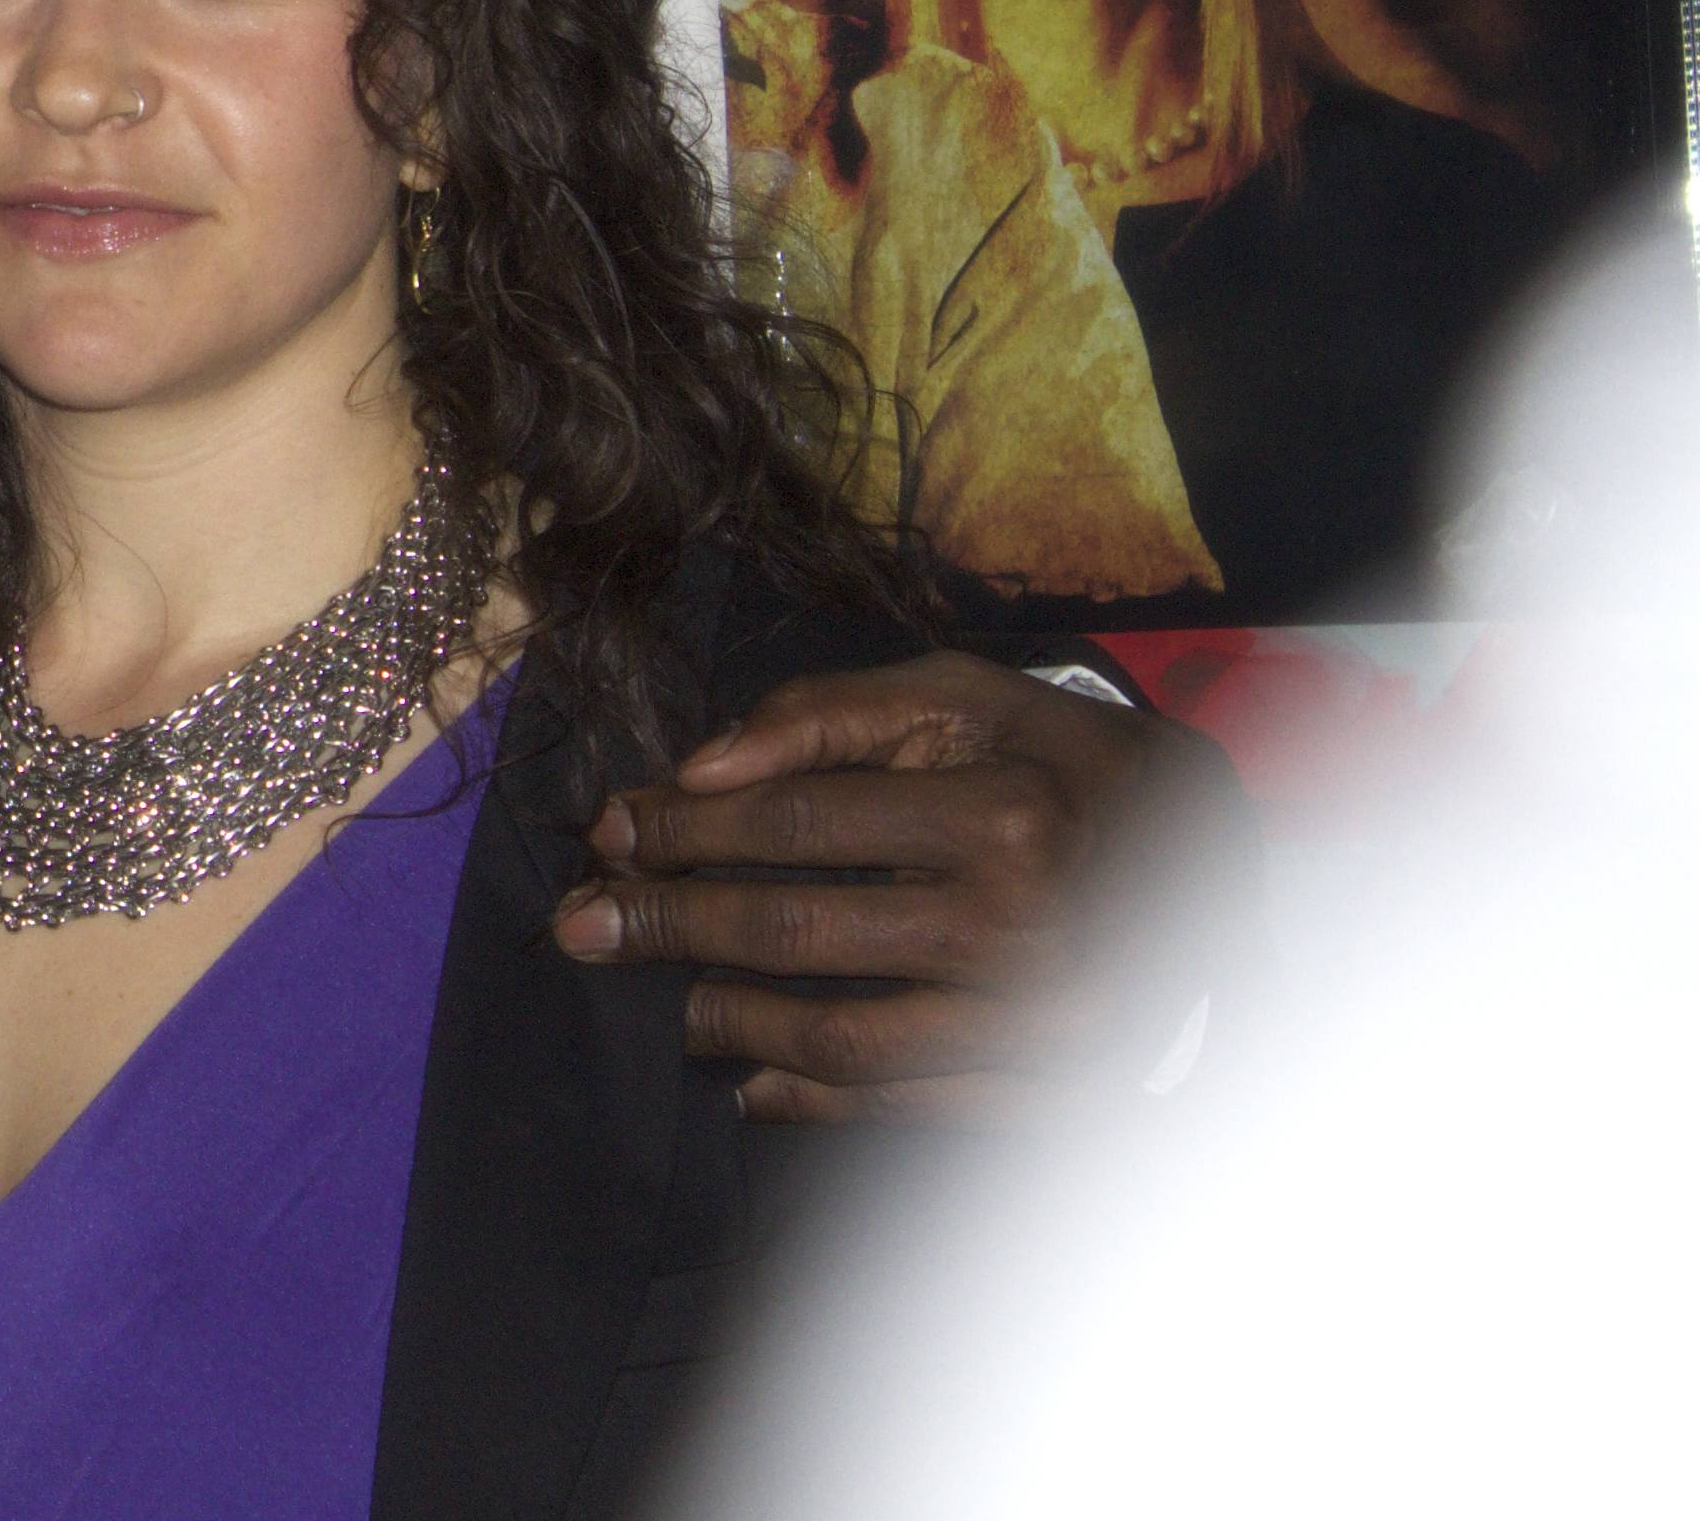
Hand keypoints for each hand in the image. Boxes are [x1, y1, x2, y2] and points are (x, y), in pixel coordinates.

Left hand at [549, 651, 1217, 1122]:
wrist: (1220, 855)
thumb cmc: (1063, 758)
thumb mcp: (958, 694)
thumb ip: (823, 716)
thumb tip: (693, 767)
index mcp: (1005, 814)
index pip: (796, 827)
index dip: (685, 830)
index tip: (608, 832)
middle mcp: (1030, 929)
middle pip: (803, 935)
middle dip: (673, 929)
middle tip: (582, 927)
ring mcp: (1049, 1025)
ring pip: (848, 1039)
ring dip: (733, 1023)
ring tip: (668, 1000)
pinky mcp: (1061, 1090)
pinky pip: (915, 1107)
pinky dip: (821, 1101)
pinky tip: (751, 1080)